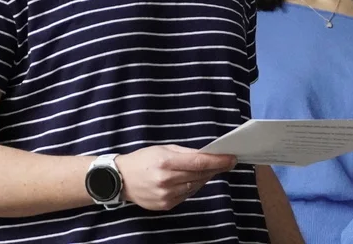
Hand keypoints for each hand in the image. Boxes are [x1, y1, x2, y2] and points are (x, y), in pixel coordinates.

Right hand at [115, 145, 237, 210]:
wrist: (120, 180)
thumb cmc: (143, 159)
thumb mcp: (164, 148)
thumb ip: (186, 152)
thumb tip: (208, 154)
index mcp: (166, 163)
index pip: (199, 162)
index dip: (218, 161)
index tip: (232, 158)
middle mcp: (167, 181)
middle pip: (200, 175)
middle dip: (215, 168)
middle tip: (227, 162)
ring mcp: (166, 195)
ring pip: (196, 186)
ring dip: (205, 177)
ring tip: (211, 169)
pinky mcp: (166, 205)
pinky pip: (187, 195)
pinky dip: (194, 186)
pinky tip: (195, 179)